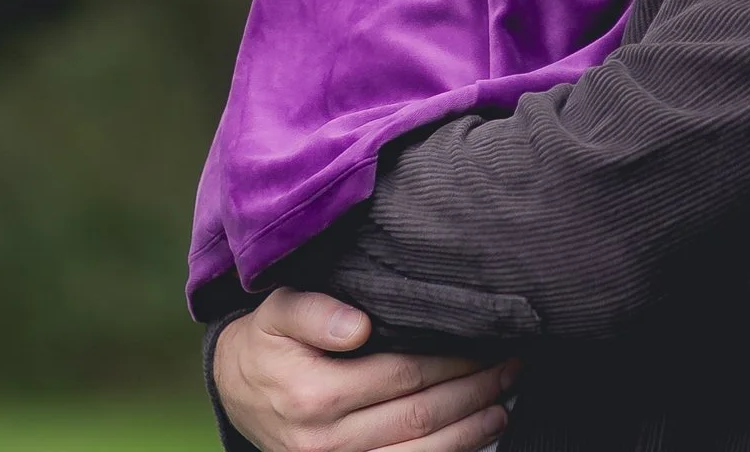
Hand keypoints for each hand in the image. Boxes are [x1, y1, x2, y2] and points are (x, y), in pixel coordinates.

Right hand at [212, 288, 516, 451]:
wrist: (238, 389)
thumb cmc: (271, 342)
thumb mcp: (279, 311)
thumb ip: (314, 311)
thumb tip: (360, 326)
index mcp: (313, 394)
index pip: (402, 375)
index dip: (452, 361)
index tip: (487, 343)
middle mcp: (325, 441)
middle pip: (419, 417)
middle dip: (473, 392)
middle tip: (511, 367)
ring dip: (470, 431)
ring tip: (503, 404)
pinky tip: (474, 437)